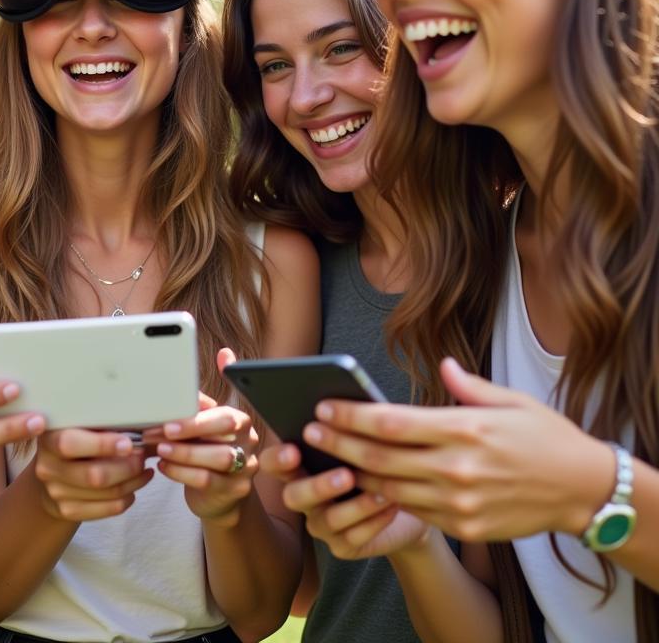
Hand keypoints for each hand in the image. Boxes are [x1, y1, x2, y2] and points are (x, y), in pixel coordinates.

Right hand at [34, 428, 153, 521]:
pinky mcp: (67, 510)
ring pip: (104, 493)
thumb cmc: (79, 440)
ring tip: (143, 470)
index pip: (71, 444)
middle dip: (127, 466)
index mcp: (50, 437)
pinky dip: (126, 499)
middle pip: (93, 475)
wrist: (55, 472)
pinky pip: (106, 509)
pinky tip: (133, 488)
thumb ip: (106, 425)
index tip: (128, 443)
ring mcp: (55, 492)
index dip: (102, 445)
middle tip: (142, 456)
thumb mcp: (84, 426)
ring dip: (132, 482)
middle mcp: (47, 466)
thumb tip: (145, 428)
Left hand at [148, 349, 258, 526]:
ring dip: (184, 454)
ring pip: (218, 459)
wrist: (219, 493)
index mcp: (242, 420)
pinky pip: (208, 481)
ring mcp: (246, 468)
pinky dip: (181, 473)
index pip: (224, 415)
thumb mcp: (206, 422)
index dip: (196, 419)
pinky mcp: (236, 490)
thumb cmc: (207, 449)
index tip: (169, 422)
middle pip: (225, 434)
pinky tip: (164, 466)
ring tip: (160, 450)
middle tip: (161, 434)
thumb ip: (207, 396)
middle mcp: (250, 442)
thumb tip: (224, 355)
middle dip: (190, 433)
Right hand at [262, 443, 428, 558]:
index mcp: (298, 465)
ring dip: (357, 506)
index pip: (271, 463)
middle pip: (293, 496)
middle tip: (346, 475)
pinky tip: (391, 506)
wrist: (406, 504)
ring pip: (327, 520)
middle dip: (318, 486)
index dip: (277, 459)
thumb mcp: (361, 442)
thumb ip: (345, 430)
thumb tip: (345, 407)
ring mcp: (320, 524)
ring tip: (382, 493)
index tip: (294, 450)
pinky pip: (352, 538)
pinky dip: (374, 521)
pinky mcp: (342, 546)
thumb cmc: (376, 462)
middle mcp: (303, 496)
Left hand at [307, 357, 613, 540]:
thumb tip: (443, 365)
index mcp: (464, 428)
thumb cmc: (545, 437)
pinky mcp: (465, 527)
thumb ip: (469, 386)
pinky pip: (414, 511)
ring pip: (390, 488)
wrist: (584, 490)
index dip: (351, 416)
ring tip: (326, 458)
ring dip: (354, 473)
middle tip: (307, 432)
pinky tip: (365, 483)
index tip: (323, 407)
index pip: (391, 422)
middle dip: (338, 444)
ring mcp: (460, 502)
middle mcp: (457, 467)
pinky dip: (385, 498)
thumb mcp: (512, 400)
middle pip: (380, 456)